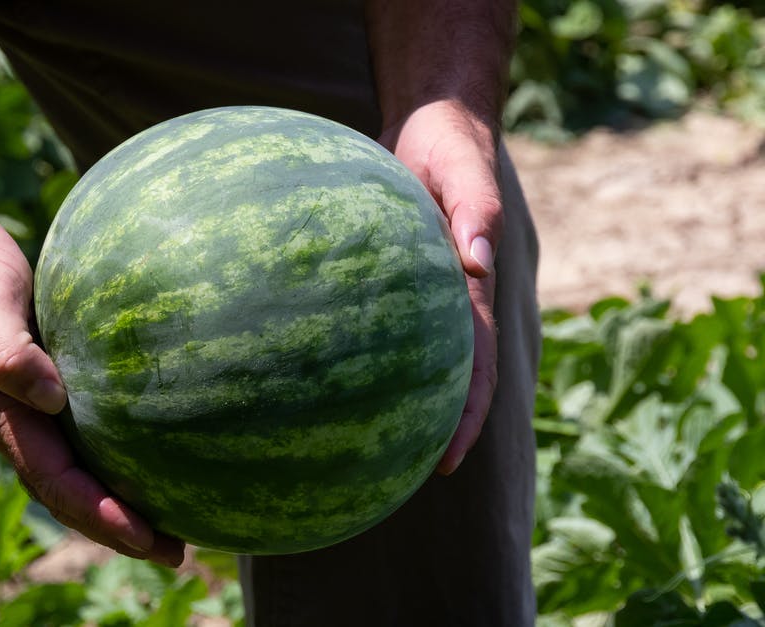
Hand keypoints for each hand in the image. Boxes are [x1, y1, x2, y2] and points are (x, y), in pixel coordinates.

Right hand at [0, 205, 185, 566]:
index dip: (100, 515)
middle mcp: (19, 422)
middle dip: (118, 527)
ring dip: (119, 498)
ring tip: (172, 519)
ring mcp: (32, 405)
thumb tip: (52, 398)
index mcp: (1, 417)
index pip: (56, 482)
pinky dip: (117, 451)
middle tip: (176, 552)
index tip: (147, 539)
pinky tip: (155, 448)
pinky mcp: (49, 380)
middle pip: (70, 491)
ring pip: (78, 467)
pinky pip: (86, 429)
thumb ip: (7, 351)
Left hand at [378, 100, 501, 474]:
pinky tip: (314, 372)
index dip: (463, 418)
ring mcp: (416, 292)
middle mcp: (446, 300)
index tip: (444, 462)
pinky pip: (369, 320)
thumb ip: (476, 213)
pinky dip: (352, 350)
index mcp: (471, 290)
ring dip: (391, 399)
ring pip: (405, 356)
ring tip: (353, 443)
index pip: (472, 368)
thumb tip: (477, 263)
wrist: (430, 122)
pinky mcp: (383, 276)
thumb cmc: (452, 145)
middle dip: (425, 429)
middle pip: (439, 378)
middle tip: (396, 477)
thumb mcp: (467, 171)